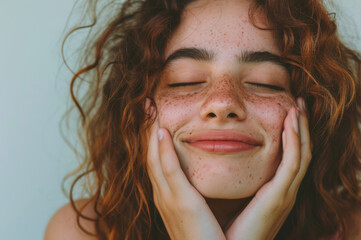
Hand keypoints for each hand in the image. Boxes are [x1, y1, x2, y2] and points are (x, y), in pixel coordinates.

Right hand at [146, 102, 225, 239]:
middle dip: (146, 129)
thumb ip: (197, 194)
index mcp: (170, 196)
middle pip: (150, 155)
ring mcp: (169, 199)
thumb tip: (203, 178)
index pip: (158, 160)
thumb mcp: (199, 212)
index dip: (153, 138)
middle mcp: (164, 195)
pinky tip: (161, 131)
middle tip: (146, 104)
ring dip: (150, 132)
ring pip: (154, 158)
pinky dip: (161, 151)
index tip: (153, 115)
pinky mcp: (180, 203)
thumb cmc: (210, 239)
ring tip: (149, 108)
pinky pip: (168, 171)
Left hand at [225, 98, 311, 239]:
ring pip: (302, 154)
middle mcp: (286, 191)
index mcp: (276, 192)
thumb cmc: (227, 231)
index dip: (294, 134)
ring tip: (298, 106)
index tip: (289, 112)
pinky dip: (294, 141)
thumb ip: (236, 181)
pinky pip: (292, 164)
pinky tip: (291, 123)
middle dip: (303, 126)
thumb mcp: (235, 200)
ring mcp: (285, 194)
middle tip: (299, 102)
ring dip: (302, 128)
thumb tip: (222, 159)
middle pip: (303, 151)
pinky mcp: (279, 197)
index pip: (292, 157)